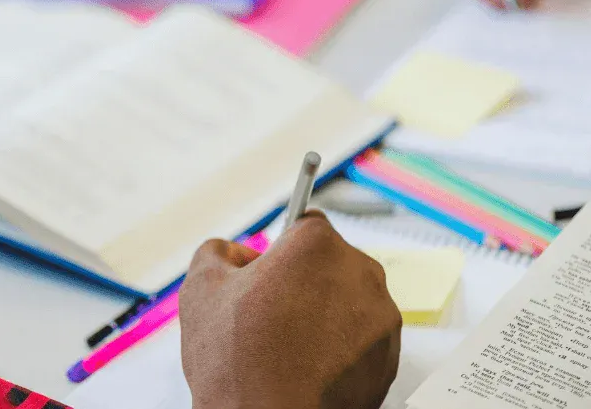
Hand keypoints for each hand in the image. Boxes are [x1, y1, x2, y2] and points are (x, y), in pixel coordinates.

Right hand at [179, 212, 401, 408]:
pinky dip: (340, 348)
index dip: (280, 248)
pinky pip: (361, 339)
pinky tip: (308, 366)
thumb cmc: (237, 361)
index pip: (304, 225)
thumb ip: (219, 251)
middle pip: (329, 263)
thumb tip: (237, 254)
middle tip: (269, 314)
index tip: (268, 270)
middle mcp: (360, 273)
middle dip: (304, 282)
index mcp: (318, 245)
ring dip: (324, 314)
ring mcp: (381, 318)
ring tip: (287, 347)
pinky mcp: (390, 358)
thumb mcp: (201, 287)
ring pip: (348, 301)